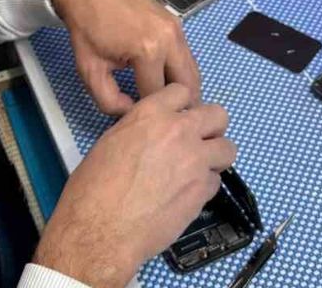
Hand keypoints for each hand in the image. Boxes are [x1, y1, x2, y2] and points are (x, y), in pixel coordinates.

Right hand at [33, 84, 236, 287]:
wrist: (101, 229)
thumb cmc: (93, 187)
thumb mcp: (112, 142)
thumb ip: (141, 131)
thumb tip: (153, 137)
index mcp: (150, 114)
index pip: (182, 91)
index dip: (183, 106)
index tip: (179, 118)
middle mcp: (178, 130)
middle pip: (217, 114)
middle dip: (210, 127)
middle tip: (197, 143)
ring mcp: (195, 160)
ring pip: (227, 148)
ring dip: (215, 157)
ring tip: (196, 171)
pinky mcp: (202, 190)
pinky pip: (216, 180)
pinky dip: (205, 186)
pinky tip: (185, 195)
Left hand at [50, 0, 200, 114]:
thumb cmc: (86, 27)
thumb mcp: (90, 69)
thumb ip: (109, 101)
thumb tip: (132, 111)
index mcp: (149, 51)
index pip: (158, 96)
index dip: (148, 111)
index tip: (138, 117)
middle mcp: (170, 39)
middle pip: (188, 86)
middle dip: (177, 104)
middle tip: (163, 116)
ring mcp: (177, 28)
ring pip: (192, 71)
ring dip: (182, 88)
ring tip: (165, 100)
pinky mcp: (176, 22)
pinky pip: (186, 55)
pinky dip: (180, 71)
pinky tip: (163, 78)